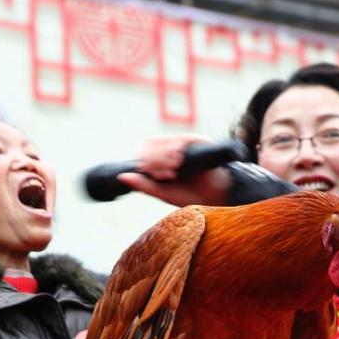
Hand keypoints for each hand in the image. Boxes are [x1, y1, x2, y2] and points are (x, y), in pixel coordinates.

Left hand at [117, 134, 231, 206]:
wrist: (217, 198)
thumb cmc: (191, 196)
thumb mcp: (164, 192)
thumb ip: (143, 185)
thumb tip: (121, 176)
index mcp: (162, 158)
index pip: (144, 149)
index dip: (145, 160)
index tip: (154, 175)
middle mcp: (172, 147)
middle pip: (151, 144)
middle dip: (154, 161)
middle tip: (165, 176)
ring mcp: (184, 143)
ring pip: (164, 142)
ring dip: (164, 158)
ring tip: (173, 173)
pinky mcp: (198, 141)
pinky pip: (180, 139)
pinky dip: (175, 151)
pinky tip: (178, 163)